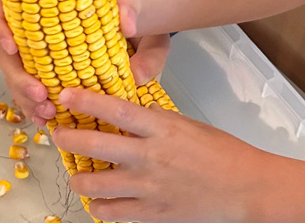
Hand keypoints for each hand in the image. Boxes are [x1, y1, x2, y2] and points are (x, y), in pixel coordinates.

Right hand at [0, 0, 171, 127]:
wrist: (115, 18)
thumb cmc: (109, 3)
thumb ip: (125, 5)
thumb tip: (128, 25)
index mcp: (33, 3)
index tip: (11, 45)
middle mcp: (24, 30)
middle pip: (4, 54)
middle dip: (18, 78)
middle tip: (41, 93)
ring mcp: (30, 55)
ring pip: (15, 78)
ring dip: (26, 98)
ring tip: (48, 113)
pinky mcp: (40, 74)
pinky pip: (28, 93)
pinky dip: (35, 108)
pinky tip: (47, 120)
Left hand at [52, 88, 265, 222]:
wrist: (246, 188)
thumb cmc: (223, 153)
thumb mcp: (188, 125)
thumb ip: (158, 120)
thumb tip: (135, 112)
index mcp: (161, 128)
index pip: (115, 109)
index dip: (86, 100)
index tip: (66, 94)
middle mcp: (150, 156)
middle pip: (96, 145)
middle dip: (68, 138)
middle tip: (58, 134)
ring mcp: (149, 187)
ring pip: (95, 183)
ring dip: (78, 178)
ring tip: (76, 174)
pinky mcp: (153, 213)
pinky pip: (112, 212)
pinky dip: (99, 206)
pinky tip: (97, 200)